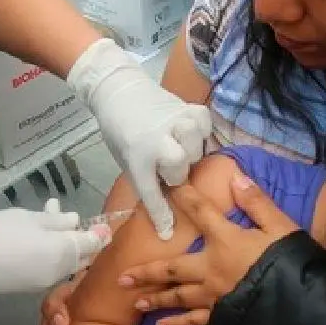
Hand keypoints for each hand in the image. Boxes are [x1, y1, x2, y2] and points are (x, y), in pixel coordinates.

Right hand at [0, 199, 110, 321]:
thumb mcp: (29, 219)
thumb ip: (56, 221)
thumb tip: (76, 221)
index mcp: (64, 252)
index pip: (92, 242)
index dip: (100, 232)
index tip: (104, 222)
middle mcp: (60, 271)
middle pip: (81, 255)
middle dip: (84, 240)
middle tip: (79, 221)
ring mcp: (46, 281)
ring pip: (66, 261)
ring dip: (66, 244)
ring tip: (53, 220)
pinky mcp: (31, 285)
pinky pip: (51, 267)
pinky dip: (52, 252)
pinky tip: (40, 237)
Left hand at [68, 38, 210, 239]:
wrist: (119, 91)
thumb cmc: (121, 131)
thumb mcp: (125, 160)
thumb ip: (146, 179)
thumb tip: (168, 203)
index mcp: (137, 156)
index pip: (151, 193)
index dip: (161, 217)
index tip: (168, 233)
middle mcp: (158, 139)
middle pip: (180, 167)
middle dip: (176, 173)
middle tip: (168, 169)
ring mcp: (176, 121)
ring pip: (196, 147)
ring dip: (190, 153)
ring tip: (180, 151)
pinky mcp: (189, 108)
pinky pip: (205, 126)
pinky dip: (202, 133)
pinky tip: (191, 135)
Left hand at [119, 172, 298, 324]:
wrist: (300, 307)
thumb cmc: (292, 263)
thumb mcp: (281, 227)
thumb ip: (257, 203)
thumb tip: (236, 178)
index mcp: (225, 240)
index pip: (200, 212)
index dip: (184, 196)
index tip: (167, 185)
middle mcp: (211, 268)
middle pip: (171, 267)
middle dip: (146, 270)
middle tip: (122, 276)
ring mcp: (213, 295)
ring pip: (176, 296)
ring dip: (155, 297)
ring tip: (136, 300)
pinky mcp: (220, 317)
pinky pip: (193, 321)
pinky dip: (176, 324)